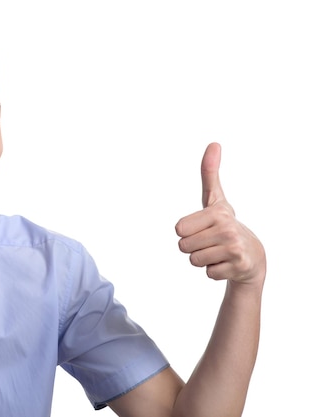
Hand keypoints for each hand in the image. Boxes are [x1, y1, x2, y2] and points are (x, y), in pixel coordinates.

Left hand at [175, 143, 265, 284]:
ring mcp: (234, 248)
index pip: (178, 230)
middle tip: (210, 242)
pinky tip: (227, 263)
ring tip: (218, 252)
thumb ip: (209, 173)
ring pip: (194, 261)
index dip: (187, 232)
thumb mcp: (215, 199)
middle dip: (193, 247)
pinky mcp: (238, 266)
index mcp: (217, 212)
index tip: (202, 228)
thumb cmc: (224, 224)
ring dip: (203, 260)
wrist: (252, 255)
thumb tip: (214, 143)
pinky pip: (208, 273)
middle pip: (183, 246)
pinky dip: (214, 271)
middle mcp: (227, 228)